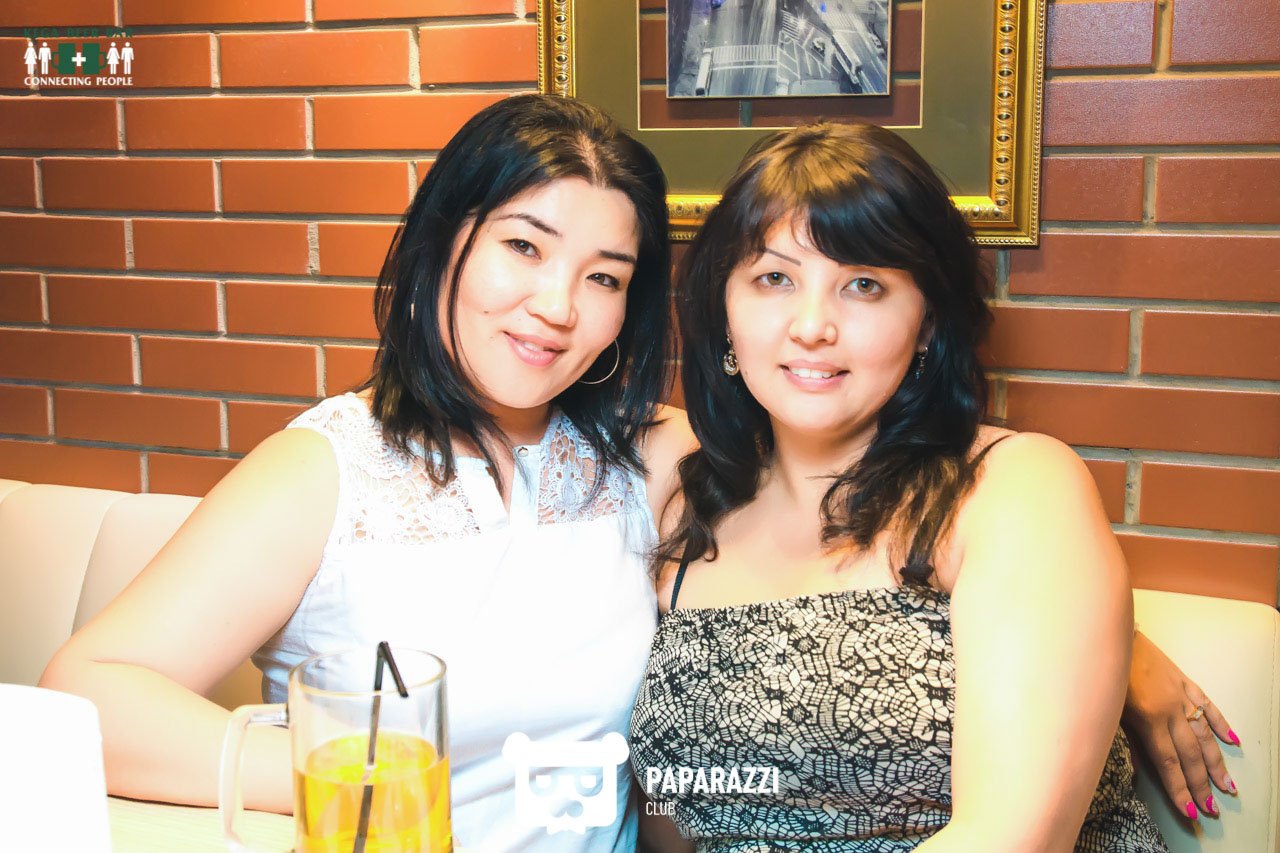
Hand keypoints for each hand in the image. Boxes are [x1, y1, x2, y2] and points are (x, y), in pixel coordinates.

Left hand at [1122, 630, 1239, 820]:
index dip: (1179, 789)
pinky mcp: (1184, 681)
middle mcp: (1170, 710)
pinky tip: (1232, 741)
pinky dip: (1221, 723)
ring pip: (1204, 735)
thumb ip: (1126, 739)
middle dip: (1200, 784)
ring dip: (1216, 762)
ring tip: (1227, 786)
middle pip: (1190, 755)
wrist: (1112, 636)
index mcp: (1148, 720)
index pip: (1168, 763)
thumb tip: (1140, 769)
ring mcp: (1180, 695)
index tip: (1190, 811)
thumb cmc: (1102, 674)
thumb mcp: (1109, 711)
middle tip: (1211, 808)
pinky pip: (1207, 705)